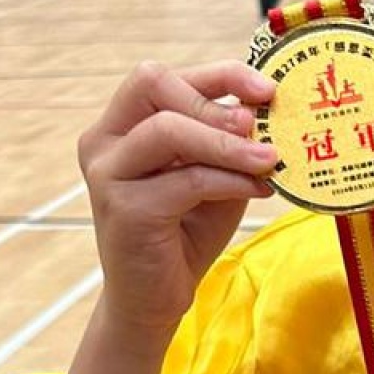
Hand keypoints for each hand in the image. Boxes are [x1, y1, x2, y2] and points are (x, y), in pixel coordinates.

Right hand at [77, 59, 280, 346]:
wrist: (154, 300)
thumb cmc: (185, 231)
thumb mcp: (213, 173)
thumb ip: (228, 140)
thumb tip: (266, 106)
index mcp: (121, 124)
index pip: (162, 76)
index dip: (218, 73)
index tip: (266, 89)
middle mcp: (104, 141)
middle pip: (152, 83)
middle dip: (214, 101)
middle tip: (258, 125)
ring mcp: (108, 173)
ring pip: (168, 130)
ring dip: (227, 143)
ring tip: (269, 160)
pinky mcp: (124, 209)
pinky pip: (185, 180)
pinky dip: (228, 181)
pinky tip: (256, 191)